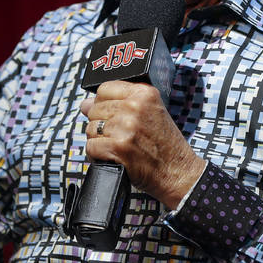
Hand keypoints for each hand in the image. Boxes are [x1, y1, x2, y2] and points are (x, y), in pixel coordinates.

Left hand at [80, 81, 204, 208]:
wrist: (178, 173)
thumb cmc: (164, 146)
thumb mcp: (151, 113)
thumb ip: (120, 104)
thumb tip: (85, 104)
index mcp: (144, 93)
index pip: (104, 89)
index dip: (103, 104)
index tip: (112, 115)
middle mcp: (135, 106)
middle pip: (95, 109)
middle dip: (101, 125)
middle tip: (119, 136)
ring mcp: (126, 127)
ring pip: (91, 128)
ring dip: (100, 141)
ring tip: (118, 147)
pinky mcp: (119, 147)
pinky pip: (91, 146)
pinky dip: (98, 155)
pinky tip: (113, 157)